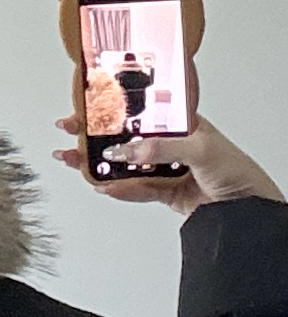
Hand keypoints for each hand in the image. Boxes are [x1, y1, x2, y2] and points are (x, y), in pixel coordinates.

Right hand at [52, 114, 284, 215]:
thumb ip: (162, 149)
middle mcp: (170, 143)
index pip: (141, 110)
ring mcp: (165, 168)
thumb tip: (127, 151)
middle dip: (97, 138)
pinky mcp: (162, 192)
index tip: (87, 107)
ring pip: (126, 166)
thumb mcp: (201, 149)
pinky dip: (118, 189)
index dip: (114, 108)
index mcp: (180, 122)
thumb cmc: (236, 170)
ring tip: (76, 163)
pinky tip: (102, 185)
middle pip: (127, 138)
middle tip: (70, 136)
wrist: (246, 209)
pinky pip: (135, 190)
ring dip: (101, 166)